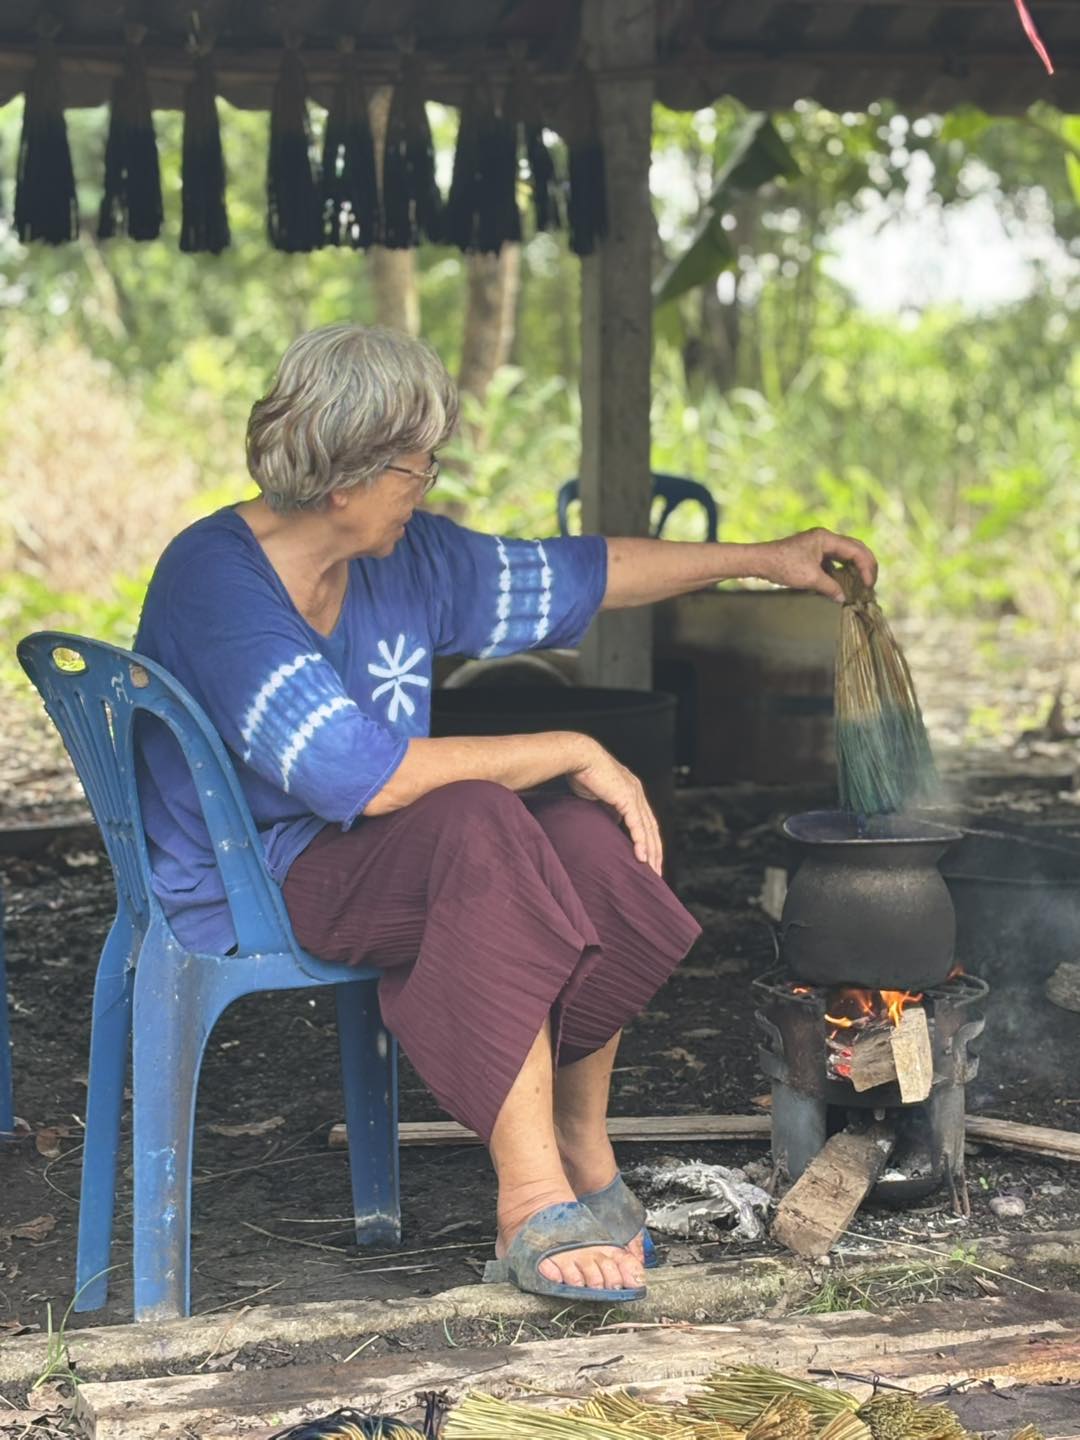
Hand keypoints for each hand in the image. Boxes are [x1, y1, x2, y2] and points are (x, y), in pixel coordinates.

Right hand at [568, 741, 662, 874]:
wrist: (580, 757)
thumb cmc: (584, 773)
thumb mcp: (599, 796)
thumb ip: (608, 809)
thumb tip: (612, 822)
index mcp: (632, 791)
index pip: (645, 821)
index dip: (648, 840)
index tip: (648, 857)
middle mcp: (637, 793)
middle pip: (651, 828)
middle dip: (655, 851)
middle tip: (656, 871)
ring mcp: (634, 795)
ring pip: (647, 829)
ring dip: (651, 851)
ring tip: (652, 870)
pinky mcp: (626, 798)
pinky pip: (637, 825)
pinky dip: (640, 842)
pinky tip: (642, 858)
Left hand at [753, 527, 877, 602]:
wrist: (760, 562)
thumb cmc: (782, 566)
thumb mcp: (810, 578)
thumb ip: (830, 587)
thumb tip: (843, 598)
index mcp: (826, 538)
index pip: (856, 550)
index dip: (866, 567)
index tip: (868, 584)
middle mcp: (825, 538)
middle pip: (855, 549)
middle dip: (865, 565)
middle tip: (871, 583)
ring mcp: (818, 545)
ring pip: (845, 555)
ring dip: (854, 568)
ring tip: (861, 584)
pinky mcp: (812, 554)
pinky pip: (834, 560)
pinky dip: (842, 571)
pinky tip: (844, 583)